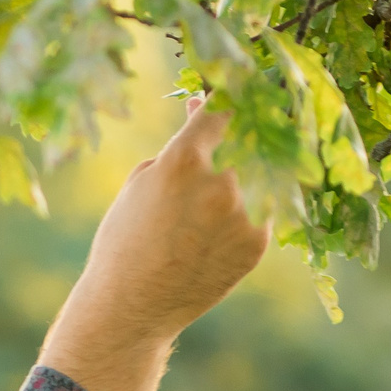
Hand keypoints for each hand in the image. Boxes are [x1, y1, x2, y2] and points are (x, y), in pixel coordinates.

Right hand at [39, 96, 268, 390]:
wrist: (132, 308)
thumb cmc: (125, 240)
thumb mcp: (142, 182)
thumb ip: (180, 143)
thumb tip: (203, 105)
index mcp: (185, 160)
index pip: (224, 104)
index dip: (231, 88)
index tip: (235, 82)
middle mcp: (222, 184)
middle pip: (251, 131)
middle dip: (245, 120)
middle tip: (246, 110)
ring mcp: (246, 216)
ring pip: (263, 167)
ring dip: (251, 160)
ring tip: (224, 173)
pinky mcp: (258, 243)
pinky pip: (264, 205)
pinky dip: (251, 199)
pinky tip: (222, 213)